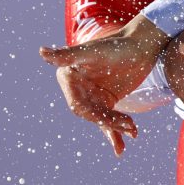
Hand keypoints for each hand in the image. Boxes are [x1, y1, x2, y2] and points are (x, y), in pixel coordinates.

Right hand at [40, 14, 169, 155]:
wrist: (142, 44)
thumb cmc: (117, 44)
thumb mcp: (93, 51)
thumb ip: (68, 55)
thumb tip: (41, 52)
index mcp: (69, 77)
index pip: (77, 105)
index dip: (91, 114)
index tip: (108, 119)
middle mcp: (78, 89)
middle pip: (90, 114)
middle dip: (108, 122)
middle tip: (128, 124)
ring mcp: (93, 95)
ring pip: (101, 119)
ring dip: (115, 128)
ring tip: (132, 130)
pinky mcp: (107, 100)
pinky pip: (110, 119)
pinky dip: (118, 130)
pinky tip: (128, 140)